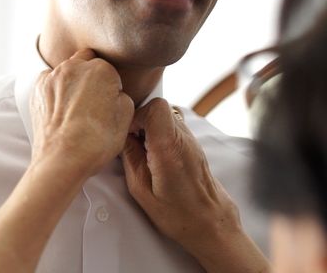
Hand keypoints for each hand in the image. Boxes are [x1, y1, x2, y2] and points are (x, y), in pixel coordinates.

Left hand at [30, 49, 134, 178]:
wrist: (63, 158)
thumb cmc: (95, 141)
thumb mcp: (126, 117)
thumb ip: (122, 95)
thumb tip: (114, 93)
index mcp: (101, 69)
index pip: (109, 69)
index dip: (110, 87)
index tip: (108, 102)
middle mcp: (74, 66)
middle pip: (86, 63)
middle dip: (90, 76)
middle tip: (92, 101)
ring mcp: (53, 76)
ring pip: (66, 71)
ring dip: (71, 82)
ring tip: (74, 108)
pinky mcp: (37, 88)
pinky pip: (49, 82)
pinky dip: (54, 90)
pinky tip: (60, 110)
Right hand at [121, 98, 268, 272]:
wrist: (210, 224)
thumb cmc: (178, 214)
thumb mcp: (141, 190)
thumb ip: (129, 157)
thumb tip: (120, 136)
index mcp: (170, 149)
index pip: (155, 108)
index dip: (136, 115)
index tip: (127, 133)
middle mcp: (184, 139)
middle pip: (159, 107)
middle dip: (140, 120)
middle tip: (133, 142)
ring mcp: (191, 140)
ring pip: (165, 115)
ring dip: (149, 127)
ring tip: (143, 150)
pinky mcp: (193, 144)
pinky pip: (172, 126)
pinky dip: (158, 133)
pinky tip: (154, 154)